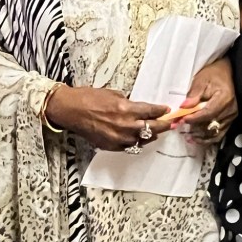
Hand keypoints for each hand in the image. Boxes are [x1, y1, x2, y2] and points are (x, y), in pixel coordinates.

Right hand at [46, 85, 171, 150]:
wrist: (70, 110)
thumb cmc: (88, 98)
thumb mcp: (113, 94)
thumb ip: (129, 103)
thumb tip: (140, 109)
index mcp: (126, 109)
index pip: (152, 112)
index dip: (162, 111)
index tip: (167, 110)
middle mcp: (125, 126)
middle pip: (153, 128)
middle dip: (164, 125)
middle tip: (170, 123)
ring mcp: (118, 138)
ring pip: (144, 140)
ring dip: (152, 135)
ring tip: (157, 131)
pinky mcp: (111, 146)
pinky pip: (131, 146)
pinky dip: (137, 142)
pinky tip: (141, 138)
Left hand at [176, 58, 236, 144]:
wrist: (228, 74)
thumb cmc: (213, 75)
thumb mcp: (201, 80)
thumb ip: (193, 95)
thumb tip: (183, 107)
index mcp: (224, 98)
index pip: (208, 113)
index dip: (195, 118)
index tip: (182, 119)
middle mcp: (230, 110)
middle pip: (211, 125)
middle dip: (195, 128)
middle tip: (181, 128)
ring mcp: (231, 117)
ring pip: (215, 132)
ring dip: (201, 136)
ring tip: (188, 137)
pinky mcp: (230, 121)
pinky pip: (219, 134)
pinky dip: (208, 139)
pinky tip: (197, 139)